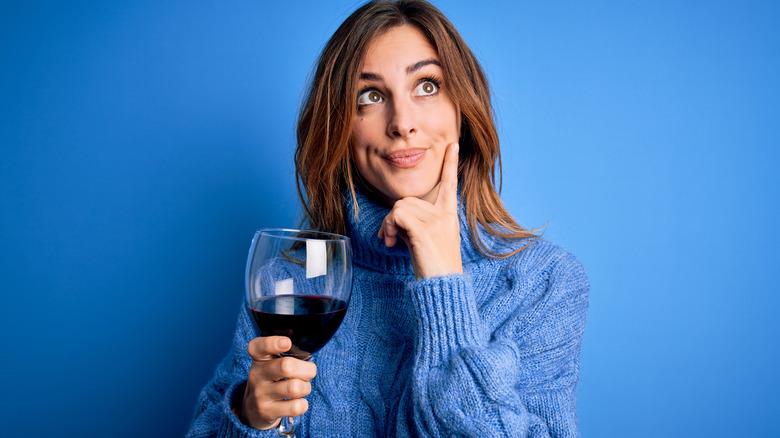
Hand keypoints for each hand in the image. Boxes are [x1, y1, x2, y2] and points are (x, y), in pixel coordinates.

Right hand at [239, 336, 316, 429]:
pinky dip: (303, 404)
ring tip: (301, 388)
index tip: (287, 342)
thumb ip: (287, 355)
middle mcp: (257, 374)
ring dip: (306, 388)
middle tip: (308, 373)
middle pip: (286, 366)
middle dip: (307, 369)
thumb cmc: (271, 379)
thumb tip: (308, 356)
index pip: (258, 347)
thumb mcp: (271, 363)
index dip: (272, 343)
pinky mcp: (267, 412)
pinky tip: (297, 402)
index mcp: (259, 358)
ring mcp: (260, 394)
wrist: (253, 409)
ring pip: (295, 387)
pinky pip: (296, 407)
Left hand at [378, 142, 462, 278]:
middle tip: (388, 238)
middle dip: (392, 217)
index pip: (450, 185)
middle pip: (408, 199)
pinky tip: (391, 242)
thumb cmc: (433, 268)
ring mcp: (436, 221)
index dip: (450, 165)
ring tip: (390, 242)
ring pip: (399, 206)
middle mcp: (444, 215)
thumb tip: (395, 220)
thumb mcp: (425, 241)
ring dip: (388, 223)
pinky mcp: (424, 229)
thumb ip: (414, 224)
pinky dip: (388, 226)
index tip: (453, 145)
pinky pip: (397, 215)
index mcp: (448, 216)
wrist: (442, 287)